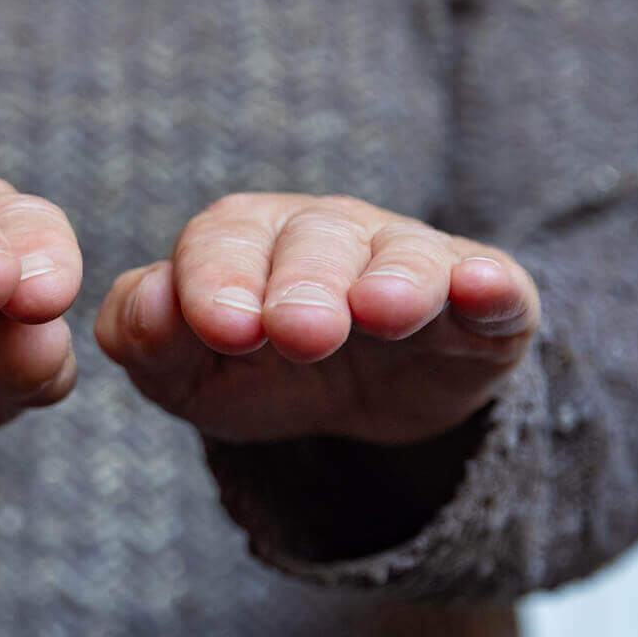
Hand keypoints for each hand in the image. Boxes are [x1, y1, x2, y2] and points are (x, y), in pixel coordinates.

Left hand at [93, 193, 538, 445]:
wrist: (354, 401)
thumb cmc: (258, 367)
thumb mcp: (187, 370)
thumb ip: (145, 335)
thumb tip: (146, 304)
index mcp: (247, 238)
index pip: (223, 241)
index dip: (218, 280)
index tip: (220, 327)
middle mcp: (329, 235)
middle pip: (315, 241)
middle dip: (305, 283)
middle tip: (299, 333)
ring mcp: (411, 263)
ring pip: (404, 257)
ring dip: (395, 280)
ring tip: (384, 310)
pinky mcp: (484, 303)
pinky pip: (493, 286)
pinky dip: (490, 285)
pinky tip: (484, 288)